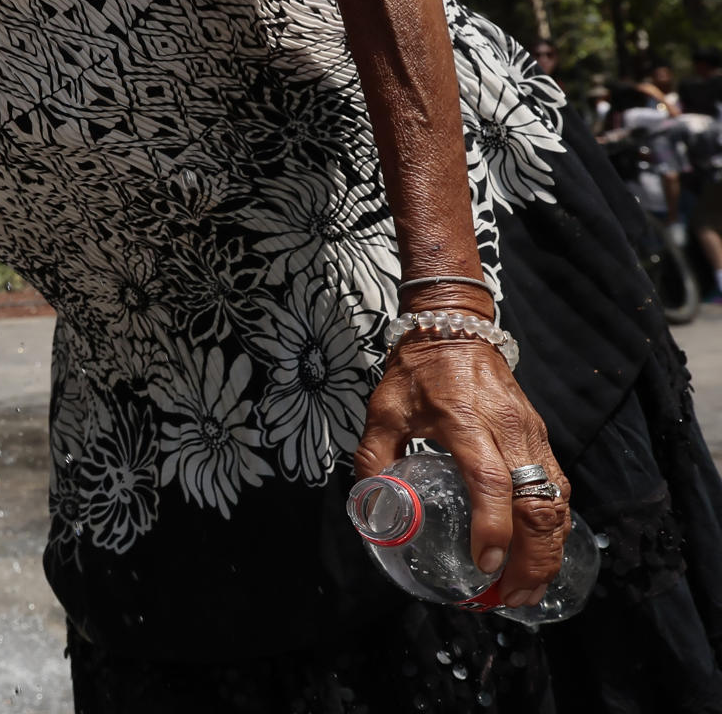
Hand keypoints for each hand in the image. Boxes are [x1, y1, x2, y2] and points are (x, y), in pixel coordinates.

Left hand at [355, 334, 569, 608]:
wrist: (455, 331)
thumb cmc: (417, 372)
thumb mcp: (384, 410)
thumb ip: (374, 456)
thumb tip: (371, 503)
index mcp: (466, 423)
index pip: (490, 481)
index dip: (492, 527)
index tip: (485, 565)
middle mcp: (509, 432)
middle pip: (537, 502)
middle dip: (532, 559)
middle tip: (513, 597)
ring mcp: (532, 435)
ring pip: (556, 500)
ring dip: (549, 551)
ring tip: (529, 590)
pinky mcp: (542, 439)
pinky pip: (558, 490)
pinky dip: (555, 529)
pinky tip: (542, 556)